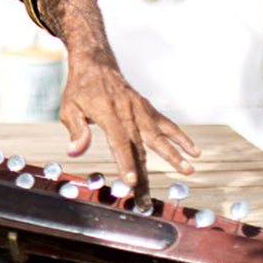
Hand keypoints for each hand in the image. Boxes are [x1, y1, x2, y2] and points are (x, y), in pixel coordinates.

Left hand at [58, 49, 199, 206]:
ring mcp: (140, 109)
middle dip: (144, 175)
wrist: (96, 63)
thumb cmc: (79, 88)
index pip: (119, 141)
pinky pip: (166, 124)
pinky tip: (194, 150)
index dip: (125, 162)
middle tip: (148, 199)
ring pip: (158, 136)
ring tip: (188, 170)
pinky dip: (180, 137)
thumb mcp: (69, 108)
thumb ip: (76, 131)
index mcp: (107, 112)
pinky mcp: (147, 108)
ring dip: (173, 155)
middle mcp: (127, 110)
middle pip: (139, 147)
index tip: (130, 181)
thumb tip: (74, 152)